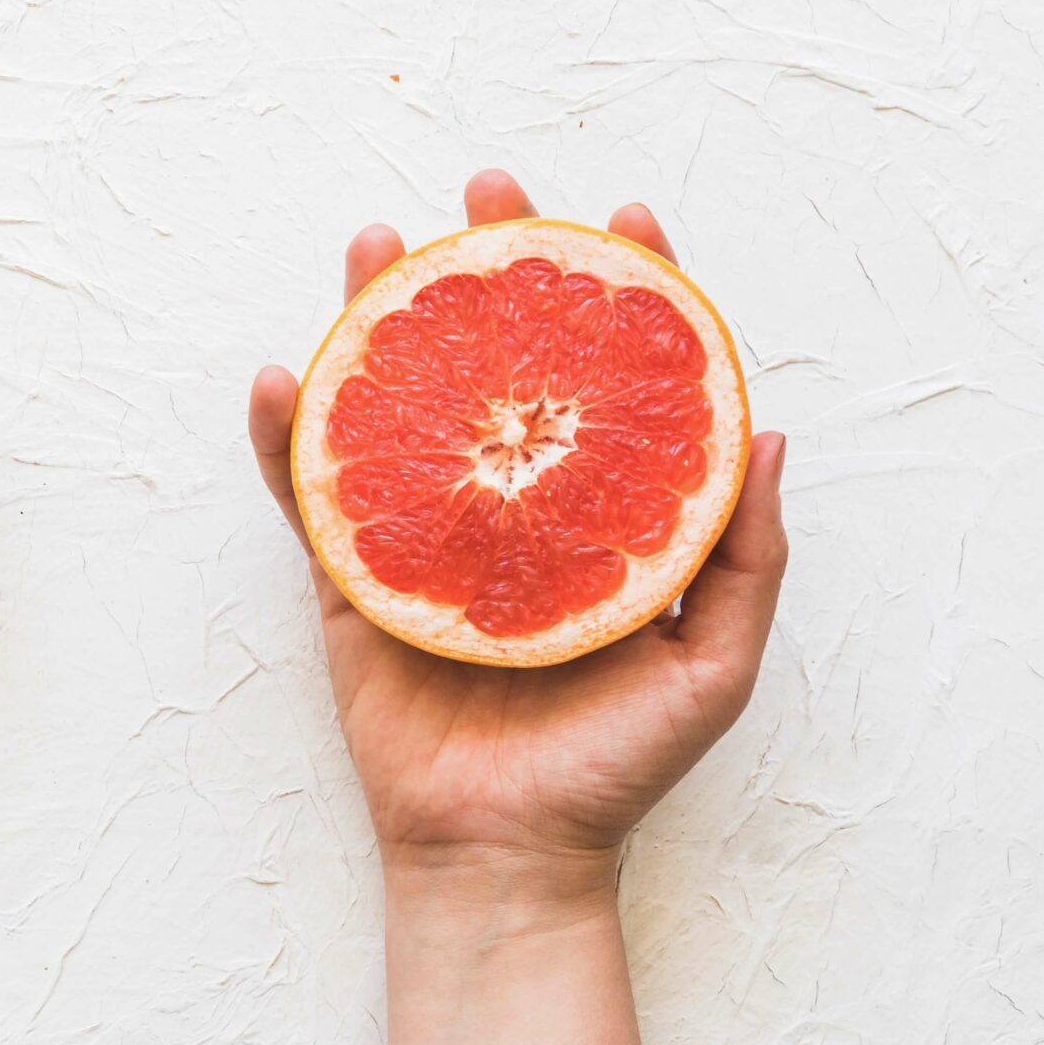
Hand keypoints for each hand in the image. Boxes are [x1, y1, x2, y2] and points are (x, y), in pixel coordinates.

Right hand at [248, 169, 789, 896]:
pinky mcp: (351, 581)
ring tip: (375, 242)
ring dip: (378, 315)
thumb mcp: (714, 665)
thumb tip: (764, 428)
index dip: (622, 294)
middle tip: (486, 189)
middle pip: (494, 361)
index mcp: (595, 514)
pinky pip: (307, 496)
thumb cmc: (615, 769)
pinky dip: (282, 436)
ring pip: (396, 401)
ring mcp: (422, 536)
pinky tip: (279, 377)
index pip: (610, 379)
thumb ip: (744, 556)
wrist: (504, 855)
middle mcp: (508, 506)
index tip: (623, 219)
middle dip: (488, 266)